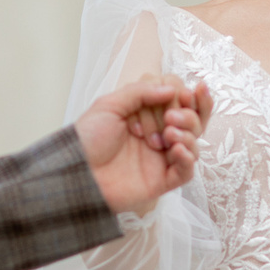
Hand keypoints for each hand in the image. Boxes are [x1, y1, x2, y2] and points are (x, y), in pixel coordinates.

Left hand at [77, 76, 211, 214]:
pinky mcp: (162, 180)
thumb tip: (172, 89)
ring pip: (193, 143)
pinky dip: (187, 158)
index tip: (181, 94)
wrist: (76, 173)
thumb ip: (140, 92)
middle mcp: (158, 134)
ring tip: (169, 133)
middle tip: (170, 117)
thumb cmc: (88, 139)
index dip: (182, 95)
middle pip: (192, 120)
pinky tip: (176, 149)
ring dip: (188, 133)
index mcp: (146, 114)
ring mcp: (161, 158)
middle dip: (189, 114)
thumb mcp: (109, 105)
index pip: (177, 99)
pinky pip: (186, 171)